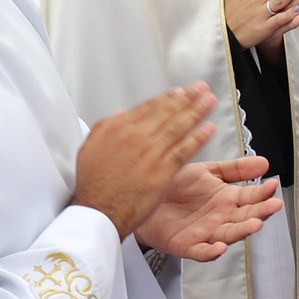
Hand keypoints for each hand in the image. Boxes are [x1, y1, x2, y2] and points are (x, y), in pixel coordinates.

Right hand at [72, 83, 220, 239]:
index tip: (179, 92)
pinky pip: (184, 150)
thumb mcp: (89, 148)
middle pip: (166, 112)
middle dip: (187, 98)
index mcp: (117, 129)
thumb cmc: (93, 185)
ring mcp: (150, 154)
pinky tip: (209, 128)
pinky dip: (198, 138)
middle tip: (201, 88)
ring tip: (209, 100)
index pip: (148, 106)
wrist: (97, 211)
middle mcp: (135, 137)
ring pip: (178, 126)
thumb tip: (120, 113)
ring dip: (196, 111)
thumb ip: (105, 127)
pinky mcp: (162, 172)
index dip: (167, 97)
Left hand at [135, 156, 282, 261]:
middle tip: (272, 205)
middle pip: (246, 217)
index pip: (252, 197)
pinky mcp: (188, 245)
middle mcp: (221, 218)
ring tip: (255, 224)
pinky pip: (202, 251)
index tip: (272, 185)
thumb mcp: (208, 171)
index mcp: (227, 199)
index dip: (263, 192)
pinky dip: (211, 252)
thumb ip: (236, 169)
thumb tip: (263, 162)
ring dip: (243, 231)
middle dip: (261, 212)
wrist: (144, 197)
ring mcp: (207, 233)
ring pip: (229, 234)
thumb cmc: (174, 186)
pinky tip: (219, 247)